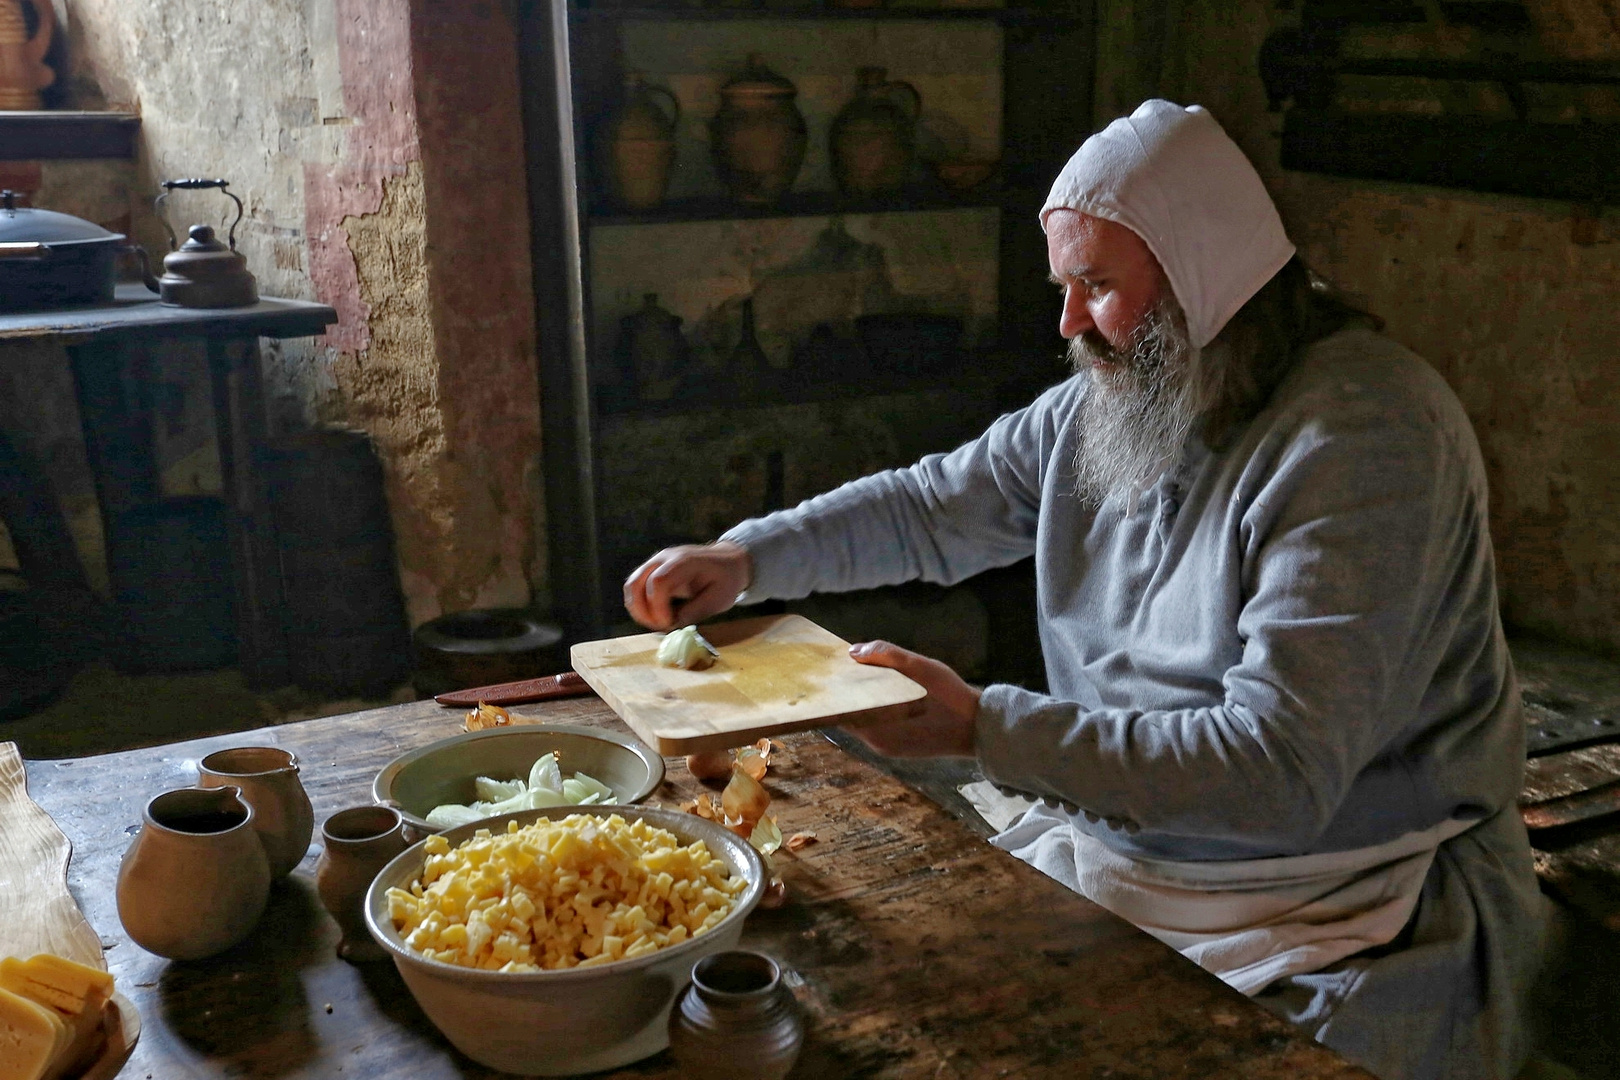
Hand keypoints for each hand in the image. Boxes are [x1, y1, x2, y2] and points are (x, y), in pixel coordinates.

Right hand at [623, 542, 752, 630]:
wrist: (727, 561)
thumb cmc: (726, 580)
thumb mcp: (718, 600)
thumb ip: (694, 612)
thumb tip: (671, 625)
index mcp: (684, 561)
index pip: (658, 582)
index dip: (658, 607)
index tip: (669, 623)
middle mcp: (664, 558)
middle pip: (636, 583)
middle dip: (642, 611)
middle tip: (660, 627)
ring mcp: (655, 562)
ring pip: (631, 585)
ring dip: (638, 610)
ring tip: (658, 624)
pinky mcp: (652, 570)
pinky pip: (636, 587)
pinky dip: (640, 605)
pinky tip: (656, 617)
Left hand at [843, 640, 979, 757]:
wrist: (980, 729)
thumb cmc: (950, 696)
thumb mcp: (921, 667)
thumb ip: (886, 656)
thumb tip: (854, 652)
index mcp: (874, 724)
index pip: (840, 706)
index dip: (836, 687)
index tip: (836, 668)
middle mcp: (876, 741)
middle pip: (851, 712)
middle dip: (851, 692)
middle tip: (854, 668)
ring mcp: (887, 748)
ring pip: (864, 720)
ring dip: (865, 701)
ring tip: (871, 678)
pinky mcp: (899, 751)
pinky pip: (879, 728)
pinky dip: (878, 712)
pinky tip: (889, 696)